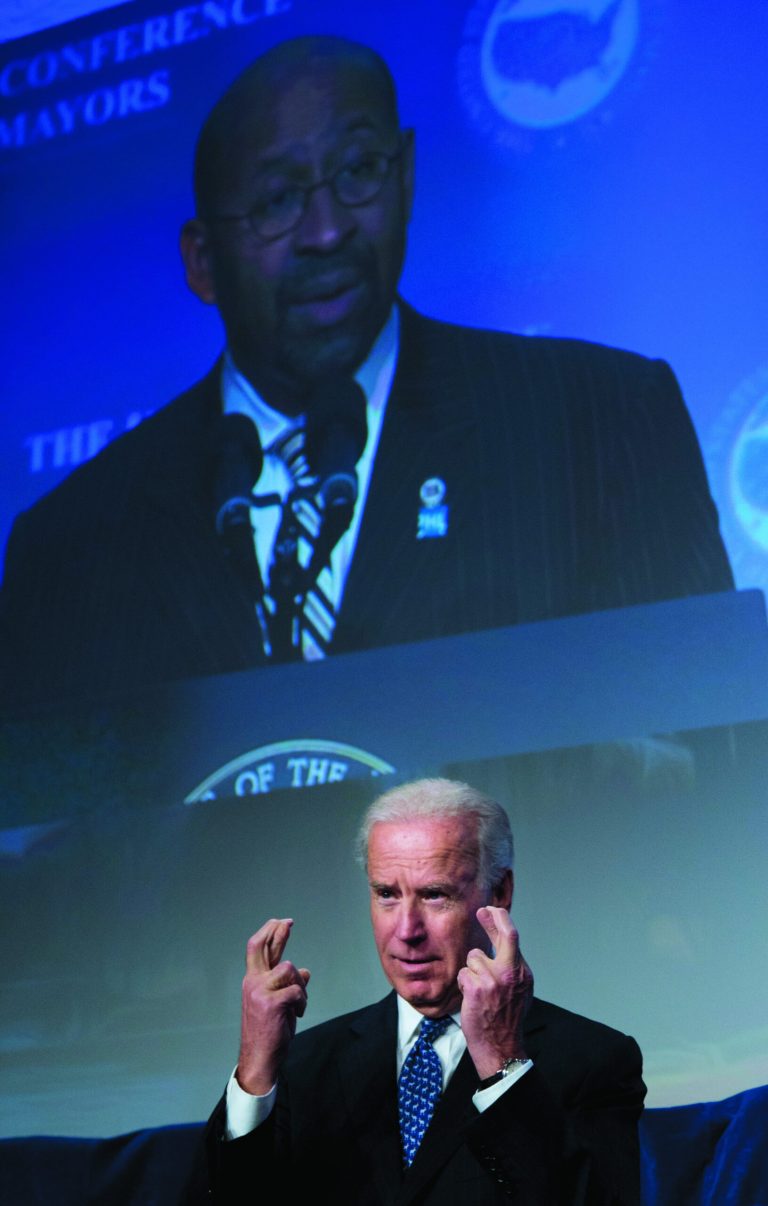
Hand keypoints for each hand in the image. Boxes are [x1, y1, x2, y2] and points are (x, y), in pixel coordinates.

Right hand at [236, 917, 310, 1095]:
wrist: (259, 1058)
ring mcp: (260, 991)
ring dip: (300, 985)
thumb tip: (305, 972)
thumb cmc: (269, 1031)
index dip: (269, 932)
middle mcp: (253, 982)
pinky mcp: (271, 1003)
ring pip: (289, 969)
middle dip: (276, 931)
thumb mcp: (278, 1004)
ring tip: (299, 1004)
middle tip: (288, 922)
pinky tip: (298, 1013)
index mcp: (252, 981)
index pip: (256, 949)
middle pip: (260, 946)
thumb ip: (286, 985)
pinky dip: (302, 1002)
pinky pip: (296, 991)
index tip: (282, 922)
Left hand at [457, 906, 532, 1080]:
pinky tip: (471, 998)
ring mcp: (495, 979)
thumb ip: (511, 969)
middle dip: (493, 919)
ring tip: (478, 991)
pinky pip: (464, 973)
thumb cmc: (506, 1021)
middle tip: (483, 911)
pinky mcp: (478, 987)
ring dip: (471, 971)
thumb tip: (502, 946)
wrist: (501, 1047)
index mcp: (523, 973)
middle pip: (505, 934)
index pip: (512, 939)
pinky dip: (464, 984)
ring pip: (474, 958)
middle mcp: (512, 972)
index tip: (492, 912)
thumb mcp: (518, 992)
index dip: (501, 922)